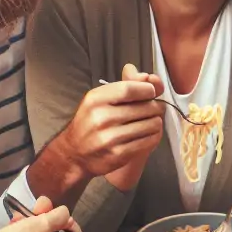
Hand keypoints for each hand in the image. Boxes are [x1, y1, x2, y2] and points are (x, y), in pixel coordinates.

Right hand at [62, 64, 163, 180]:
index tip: (152, 92)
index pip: (129, 89)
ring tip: (150, 122)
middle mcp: (101, 118)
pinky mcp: (119, 154)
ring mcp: (110, 137)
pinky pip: (149, 141)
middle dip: (156, 107)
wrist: (75, 154)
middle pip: (145, 107)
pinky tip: (148, 134)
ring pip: (151, 124)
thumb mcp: (100, 100)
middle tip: (154, 109)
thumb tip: (148, 77)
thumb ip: (126, 85)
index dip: (147, 89)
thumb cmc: (91, 123)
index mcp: (95, 100)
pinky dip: (154, 136)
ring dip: (156, 122)